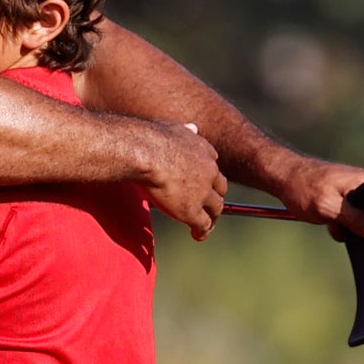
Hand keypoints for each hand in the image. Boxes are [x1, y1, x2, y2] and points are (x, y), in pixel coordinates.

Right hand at [136, 121, 227, 240]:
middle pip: (220, 188)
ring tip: (206, 225)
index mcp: (204, 150)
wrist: (144, 152)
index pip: (213, 165)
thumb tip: (192, 128)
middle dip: (215, 197)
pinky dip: (202, 232)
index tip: (203, 182)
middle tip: (209, 206)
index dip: (208, 176)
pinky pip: (203, 224)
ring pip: (216, 208)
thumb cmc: (150, 138)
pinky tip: (197, 236)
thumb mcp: (172, 127)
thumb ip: (184, 131)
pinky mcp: (192, 210)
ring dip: (212, 217)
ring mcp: (202, 192)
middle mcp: (208, 171)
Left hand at [266, 153, 363, 240]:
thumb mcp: (330, 207)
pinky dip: (343, 226)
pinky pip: (352, 218)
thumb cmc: (303, 187)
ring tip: (337, 227)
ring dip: (352, 228)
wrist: (280, 178)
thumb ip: (357, 220)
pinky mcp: (343, 201)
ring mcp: (354, 193)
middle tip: (360, 234)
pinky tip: (332, 228)